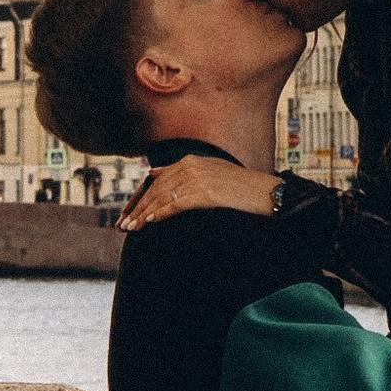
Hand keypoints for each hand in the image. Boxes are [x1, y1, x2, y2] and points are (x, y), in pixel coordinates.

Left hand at [119, 159, 278, 232]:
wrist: (267, 193)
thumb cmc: (242, 189)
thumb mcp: (211, 174)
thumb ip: (185, 173)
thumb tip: (156, 173)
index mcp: (191, 161)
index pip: (156, 180)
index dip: (140, 197)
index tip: (129, 213)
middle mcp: (191, 166)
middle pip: (155, 189)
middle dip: (137, 208)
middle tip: (123, 226)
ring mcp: (198, 178)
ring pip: (162, 197)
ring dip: (143, 214)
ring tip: (130, 228)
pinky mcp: (206, 192)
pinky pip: (176, 204)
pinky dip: (160, 213)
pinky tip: (148, 223)